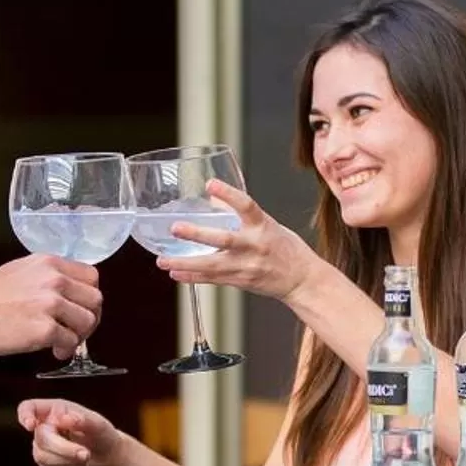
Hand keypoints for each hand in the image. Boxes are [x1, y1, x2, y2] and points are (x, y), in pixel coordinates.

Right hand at [0, 255, 100, 359]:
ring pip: (88, 321)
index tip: (80, 308)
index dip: (88, 296)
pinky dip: (65, 350)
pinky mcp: (45, 329)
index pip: (92, 276)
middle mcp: (54, 280)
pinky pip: (71, 342)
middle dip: (89, 318)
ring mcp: (51, 304)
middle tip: (76, 330)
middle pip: (95, 299)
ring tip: (63, 342)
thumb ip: (47, 277)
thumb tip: (67, 292)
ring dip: (80, 336)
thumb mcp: (20, 271)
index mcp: (49, 263)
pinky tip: (55, 351)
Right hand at [19, 397, 129, 465]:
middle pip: (40, 437)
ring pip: (42, 456)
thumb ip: (83, 420)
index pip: (29, 408)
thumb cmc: (103, 436)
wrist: (108, 458)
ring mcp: (44, 446)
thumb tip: (65, 418)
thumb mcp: (99, 426)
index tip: (31, 425)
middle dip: (62, 448)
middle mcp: (46, 426)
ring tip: (86, 457)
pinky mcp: (47, 463)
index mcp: (55, 410)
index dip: (25, 415)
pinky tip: (78, 464)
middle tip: (85, 454)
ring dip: (66, 459)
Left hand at [157, 180, 318, 300]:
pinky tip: (175, 274)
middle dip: (197, 234)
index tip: (211, 184)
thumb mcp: (269, 225)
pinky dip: (192, 277)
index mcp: (263, 227)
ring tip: (163, 260)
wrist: (301, 280)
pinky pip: (212, 280)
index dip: (229, 194)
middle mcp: (254, 246)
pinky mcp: (240, 281)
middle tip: (175, 228)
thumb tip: (213, 199)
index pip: (246, 205)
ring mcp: (246, 266)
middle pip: (223, 240)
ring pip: (212, 265)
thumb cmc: (286, 249)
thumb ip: (242, 215)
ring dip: (185, 263)